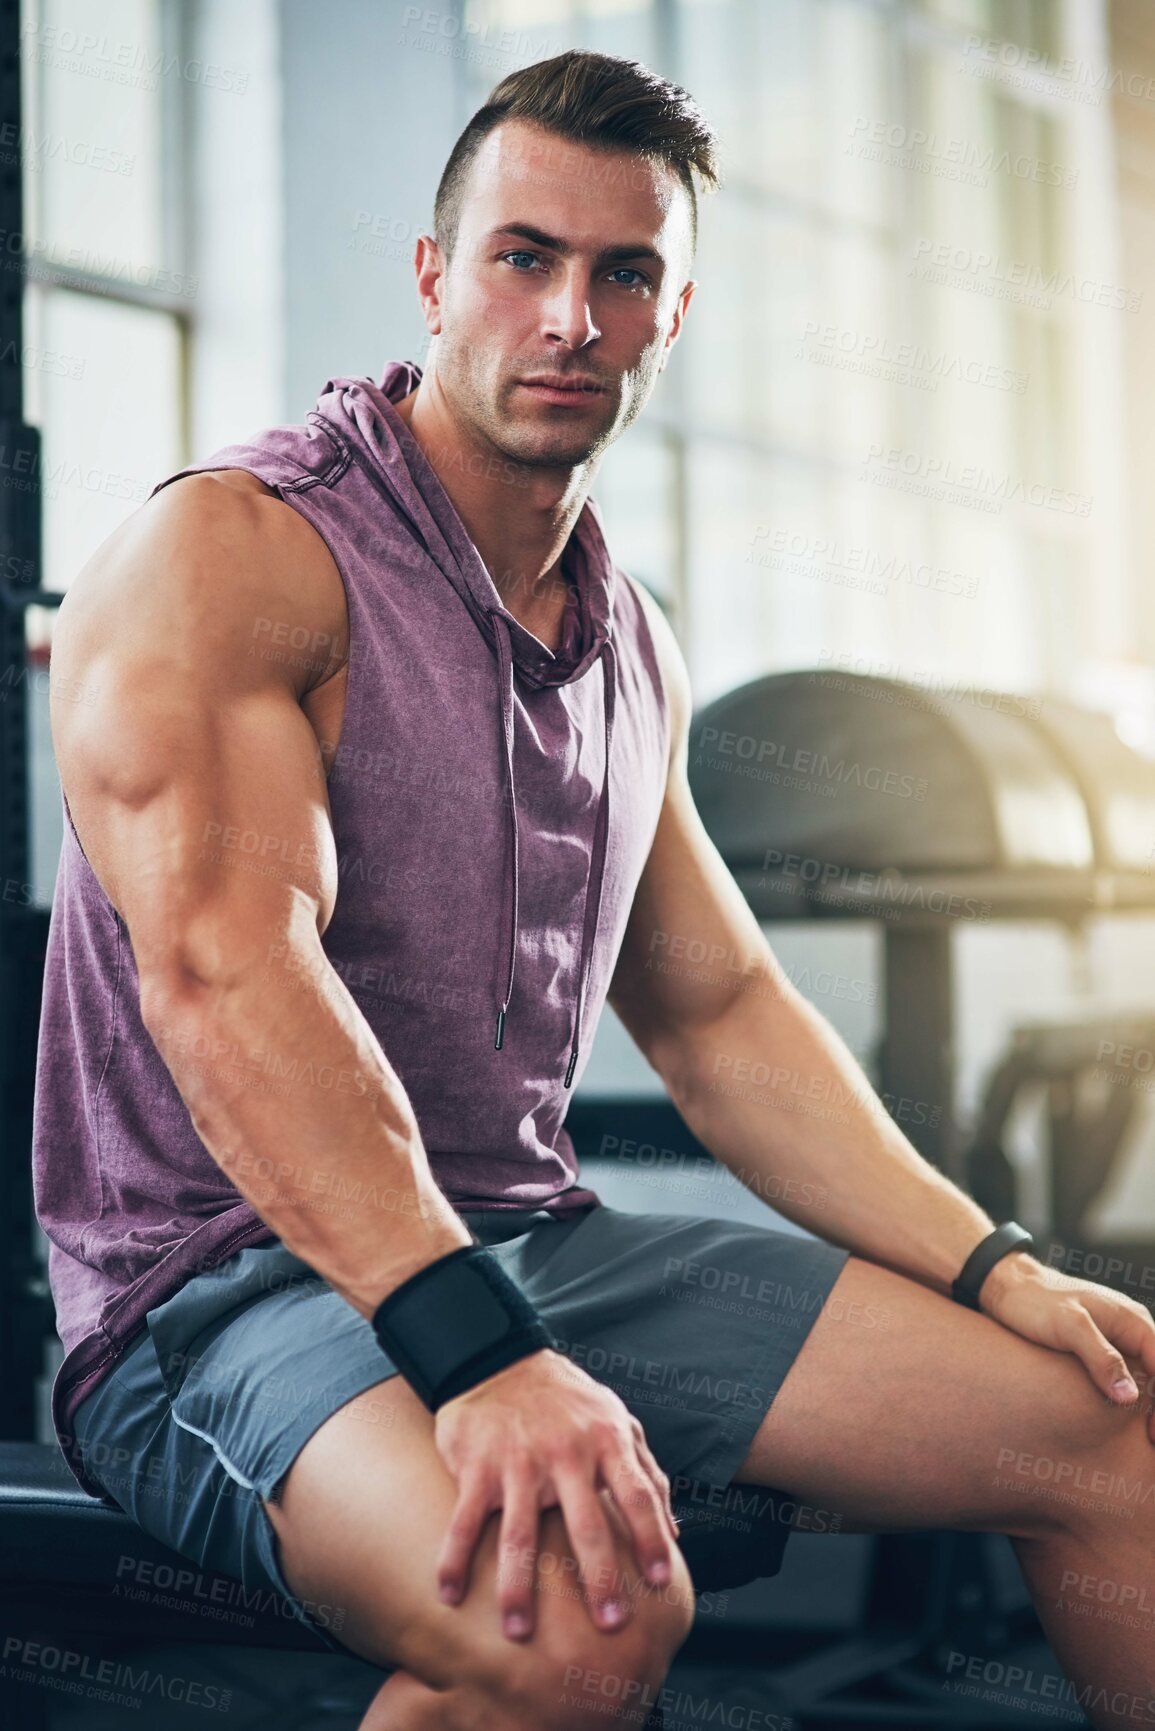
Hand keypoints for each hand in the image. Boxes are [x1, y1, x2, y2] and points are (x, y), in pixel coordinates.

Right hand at [432, 1347, 680, 1641]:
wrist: (498, 1357)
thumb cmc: (566, 1399)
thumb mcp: (615, 1419)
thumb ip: (646, 1472)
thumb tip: (674, 1532)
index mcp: (605, 1440)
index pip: (638, 1495)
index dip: (651, 1538)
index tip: (660, 1582)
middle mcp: (564, 1452)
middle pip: (586, 1524)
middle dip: (599, 1577)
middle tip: (609, 1625)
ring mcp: (517, 1461)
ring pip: (519, 1534)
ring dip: (518, 1588)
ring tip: (520, 1633)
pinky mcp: (476, 1466)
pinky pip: (464, 1520)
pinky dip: (453, 1559)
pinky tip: (450, 1596)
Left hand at [979, 1250, 1154, 1438]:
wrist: (1008, 1287)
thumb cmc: (1035, 1301)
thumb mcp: (1068, 1327)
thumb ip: (1101, 1358)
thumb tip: (1130, 1397)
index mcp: (1134, 1322)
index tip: (1152, 1433)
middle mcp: (1132, 1331)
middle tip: (1150, 1441)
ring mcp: (1117, 1341)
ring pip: (1145, 1379)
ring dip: (1146, 1405)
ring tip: (1142, 1438)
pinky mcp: (1099, 1349)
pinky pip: (1124, 1376)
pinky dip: (1127, 1397)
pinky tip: (1119, 1419)